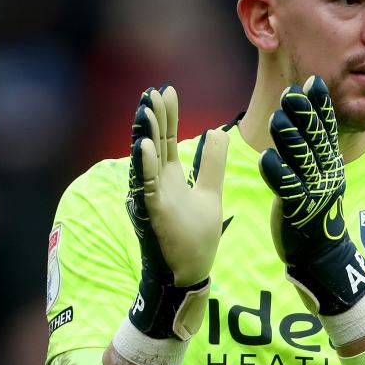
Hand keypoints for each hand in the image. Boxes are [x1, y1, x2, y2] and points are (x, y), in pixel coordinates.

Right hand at [126, 85, 228, 336]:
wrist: (189, 274)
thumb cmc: (195, 237)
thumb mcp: (210, 193)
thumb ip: (212, 164)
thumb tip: (220, 132)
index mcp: (170, 178)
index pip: (168, 140)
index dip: (168, 117)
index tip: (168, 90)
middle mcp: (158, 184)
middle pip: (155, 144)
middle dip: (154, 117)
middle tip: (152, 90)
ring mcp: (154, 198)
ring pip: (146, 161)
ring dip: (146, 134)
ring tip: (146, 108)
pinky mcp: (153, 214)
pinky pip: (147, 187)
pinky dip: (145, 166)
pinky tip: (145, 146)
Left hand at [259, 76, 364, 314]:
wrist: (320, 253)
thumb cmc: (312, 208)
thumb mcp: (317, 175)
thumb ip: (310, 147)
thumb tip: (301, 112)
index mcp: (330, 163)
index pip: (327, 129)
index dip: (320, 106)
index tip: (313, 82)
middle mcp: (326, 174)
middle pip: (315, 140)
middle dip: (304, 115)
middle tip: (291, 93)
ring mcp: (314, 192)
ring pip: (301, 161)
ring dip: (289, 139)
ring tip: (277, 118)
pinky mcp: (298, 210)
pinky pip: (287, 189)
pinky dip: (276, 172)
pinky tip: (265, 158)